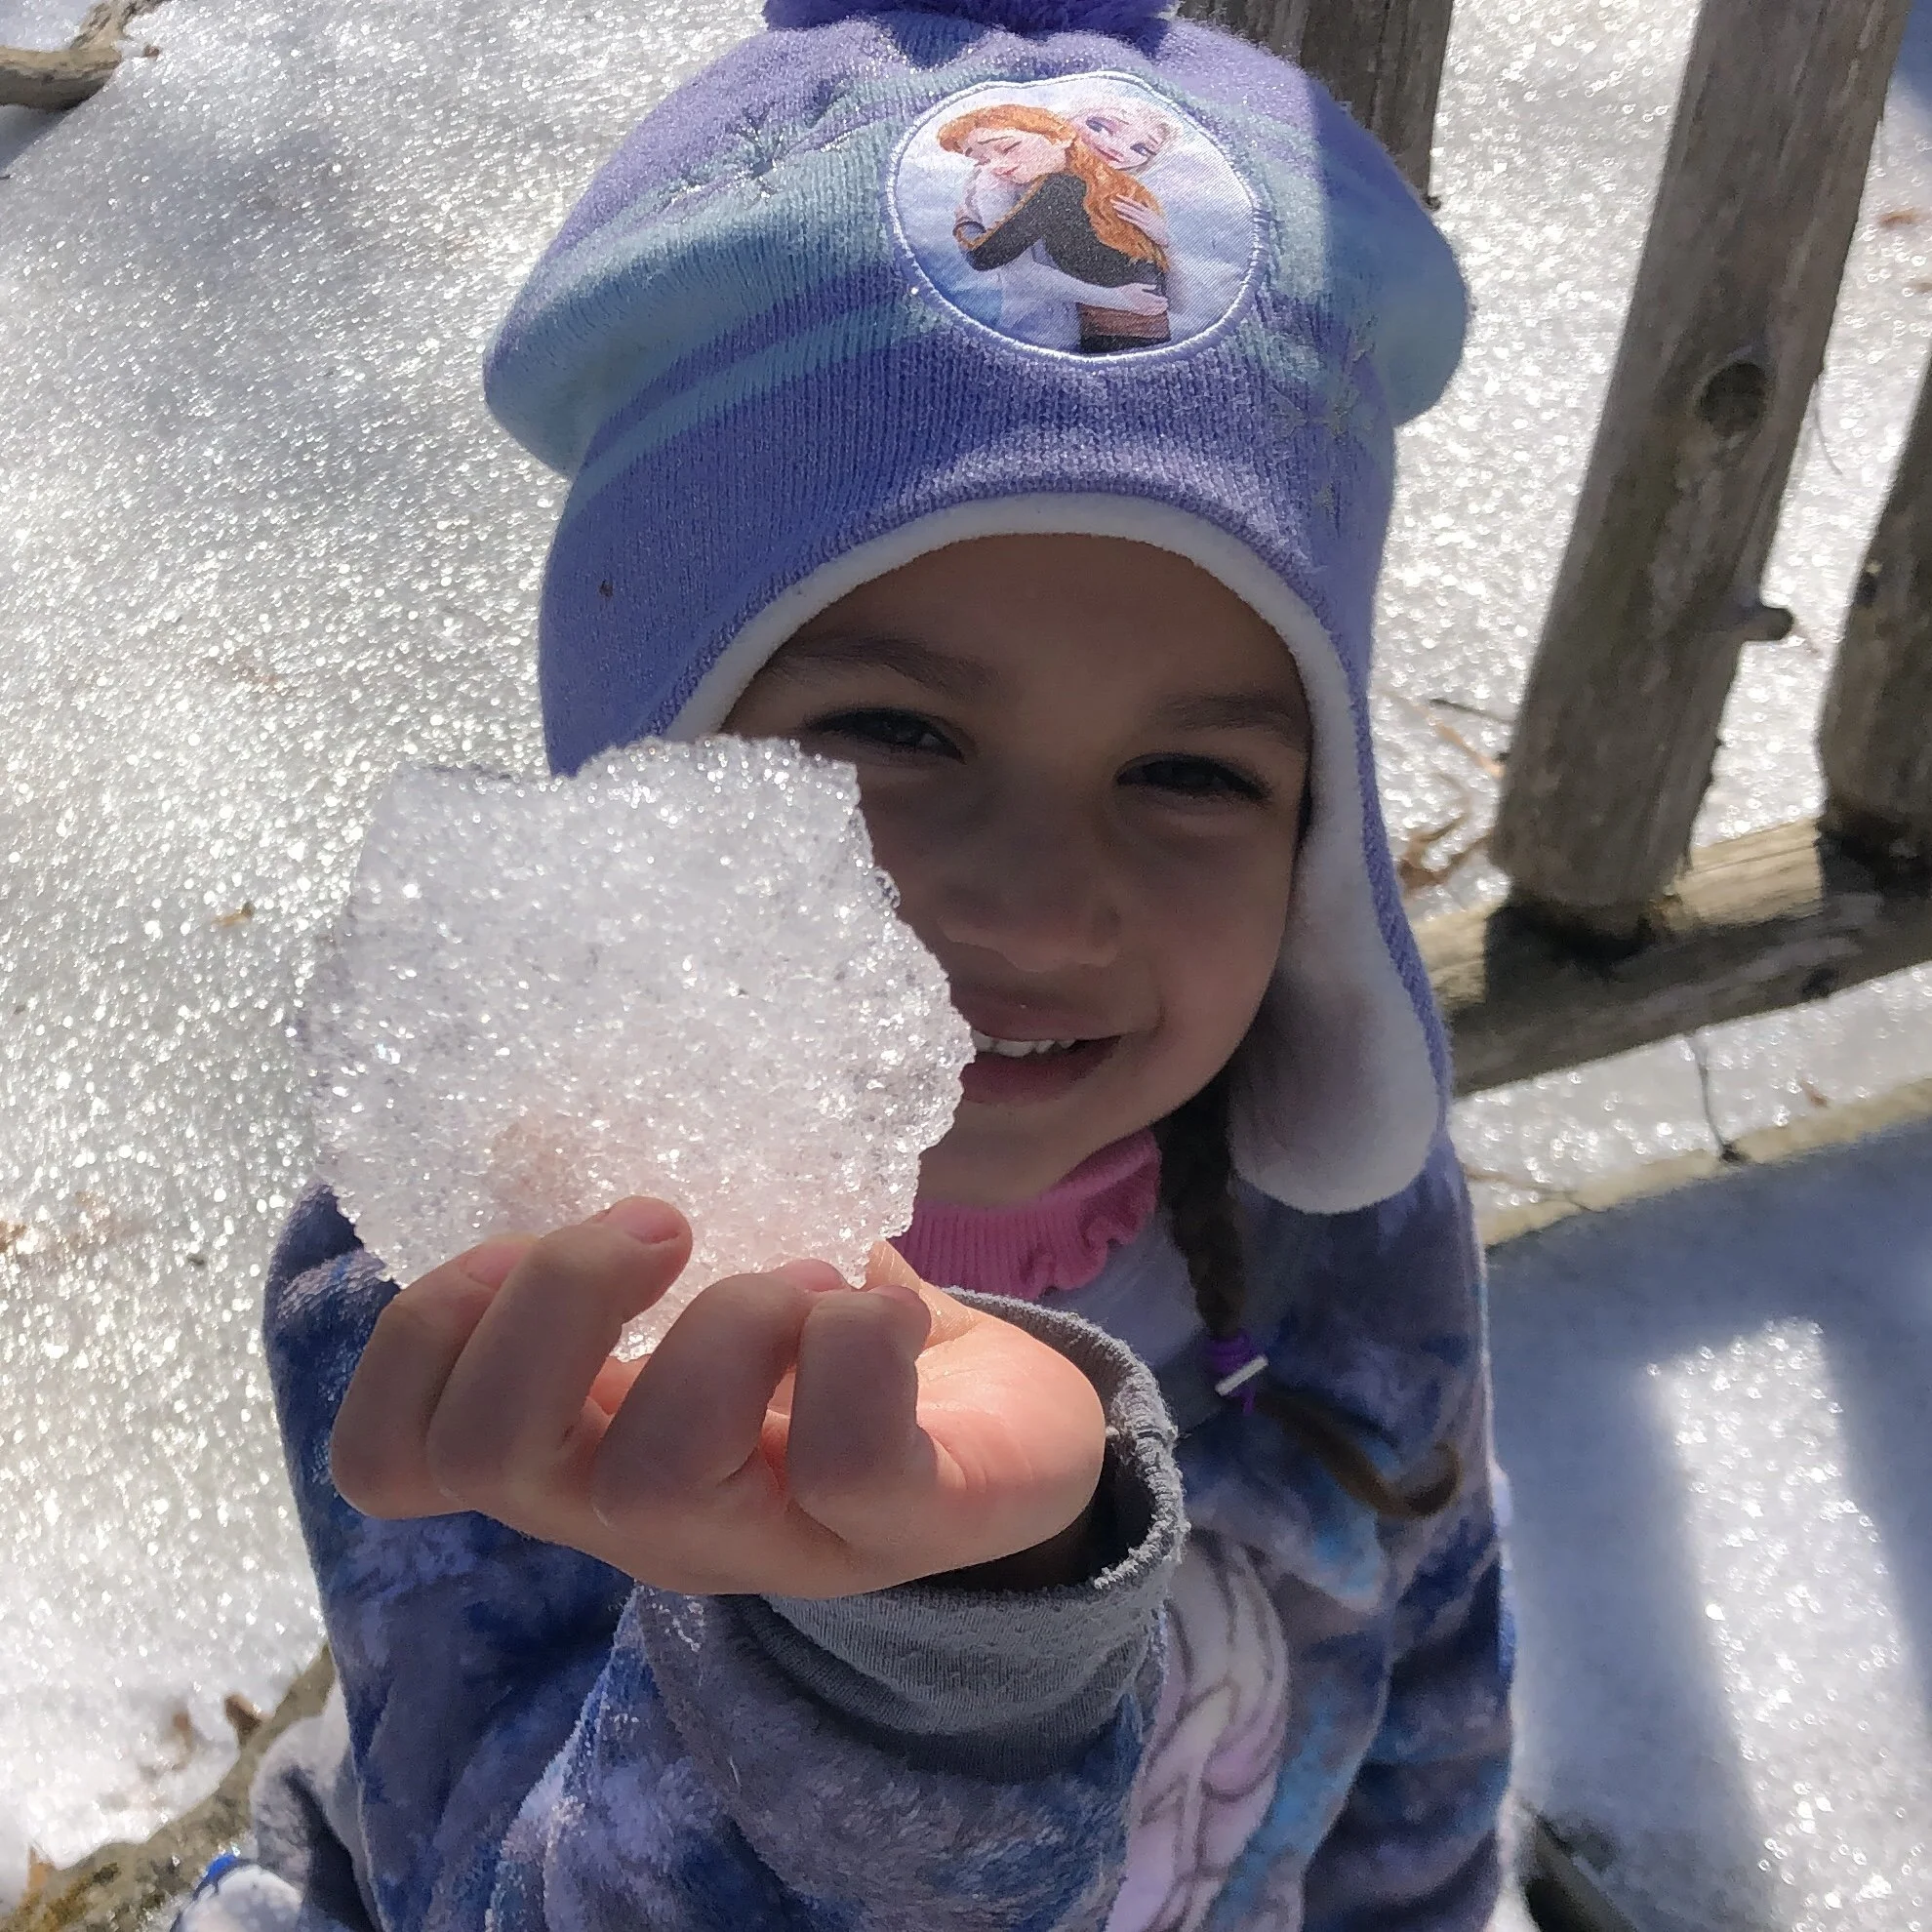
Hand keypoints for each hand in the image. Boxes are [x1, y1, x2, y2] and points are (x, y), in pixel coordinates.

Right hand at [330, 1199, 1107, 1599]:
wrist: (1013, 1435)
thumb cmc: (833, 1347)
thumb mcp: (717, 1272)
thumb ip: (621, 1218)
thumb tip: (525, 1126)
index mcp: (580, 1447)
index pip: (396, 1461)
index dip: (416, 1343)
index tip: (513, 1240)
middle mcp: (641, 1519)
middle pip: (496, 1457)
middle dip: (559, 1297)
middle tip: (665, 1222)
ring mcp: (764, 1542)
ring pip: (659, 1474)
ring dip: (730, 1322)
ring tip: (812, 1280)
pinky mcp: (897, 1529)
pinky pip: (849, 1463)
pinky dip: (859, 1347)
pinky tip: (888, 1311)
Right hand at [1109, 282, 1168, 318]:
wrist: (1116, 298)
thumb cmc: (1125, 290)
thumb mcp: (1136, 285)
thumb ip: (1147, 286)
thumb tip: (1155, 286)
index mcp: (1142, 296)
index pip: (1155, 299)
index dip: (1161, 300)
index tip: (1166, 299)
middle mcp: (1142, 304)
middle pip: (1155, 306)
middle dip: (1161, 306)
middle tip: (1167, 305)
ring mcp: (1139, 309)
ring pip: (1151, 311)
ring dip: (1158, 310)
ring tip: (1163, 309)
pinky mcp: (1137, 312)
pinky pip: (1146, 314)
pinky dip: (1152, 313)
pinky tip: (1155, 312)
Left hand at [1112, 197, 1169, 249]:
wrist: (1167, 238)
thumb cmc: (1162, 232)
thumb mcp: (1155, 221)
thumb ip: (1149, 217)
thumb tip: (1143, 214)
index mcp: (1149, 212)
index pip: (1136, 204)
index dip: (1127, 200)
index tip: (1119, 196)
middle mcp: (1147, 214)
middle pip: (1132, 206)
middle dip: (1122, 202)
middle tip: (1112, 199)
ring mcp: (1145, 220)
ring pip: (1131, 212)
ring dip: (1122, 209)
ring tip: (1114, 206)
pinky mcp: (1144, 227)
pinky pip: (1133, 221)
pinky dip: (1126, 217)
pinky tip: (1119, 215)